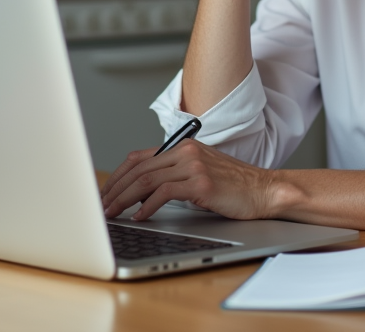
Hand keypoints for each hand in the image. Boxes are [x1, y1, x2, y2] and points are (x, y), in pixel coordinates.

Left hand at [100, 140, 277, 221]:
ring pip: (147, 179)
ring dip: (124, 198)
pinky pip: (165, 193)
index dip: (117, 176)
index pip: (139, 158)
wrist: (264, 190)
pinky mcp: (202, 183)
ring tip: (112, 213)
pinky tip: (140, 217)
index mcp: (183, 147)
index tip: (104, 192)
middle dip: (114, 189)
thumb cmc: (233, 186)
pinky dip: (147, 206)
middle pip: (138, 168)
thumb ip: (173, 175)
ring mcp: (194, 166)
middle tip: (101, 207)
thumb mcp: (199, 174)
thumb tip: (139, 193)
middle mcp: (186, 152)